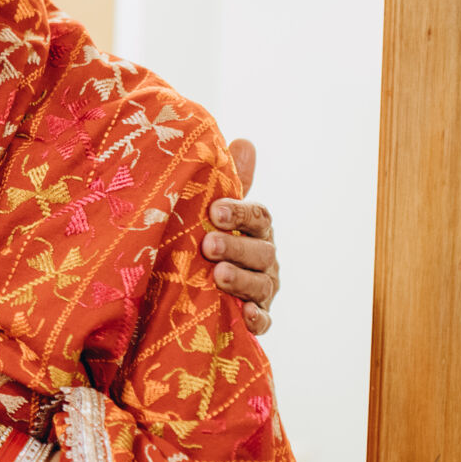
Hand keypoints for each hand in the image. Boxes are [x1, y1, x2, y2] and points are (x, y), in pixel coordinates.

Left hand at [207, 138, 279, 334]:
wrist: (194, 287)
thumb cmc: (208, 239)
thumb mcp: (214, 211)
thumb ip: (231, 182)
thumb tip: (245, 141)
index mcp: (256, 229)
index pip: (257, 216)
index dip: (239, 213)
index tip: (215, 211)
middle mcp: (265, 257)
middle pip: (261, 251)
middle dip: (236, 247)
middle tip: (208, 245)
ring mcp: (263, 288)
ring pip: (262, 284)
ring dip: (242, 280)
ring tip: (219, 276)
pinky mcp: (257, 317)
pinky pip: (264, 320)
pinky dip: (257, 319)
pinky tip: (245, 316)